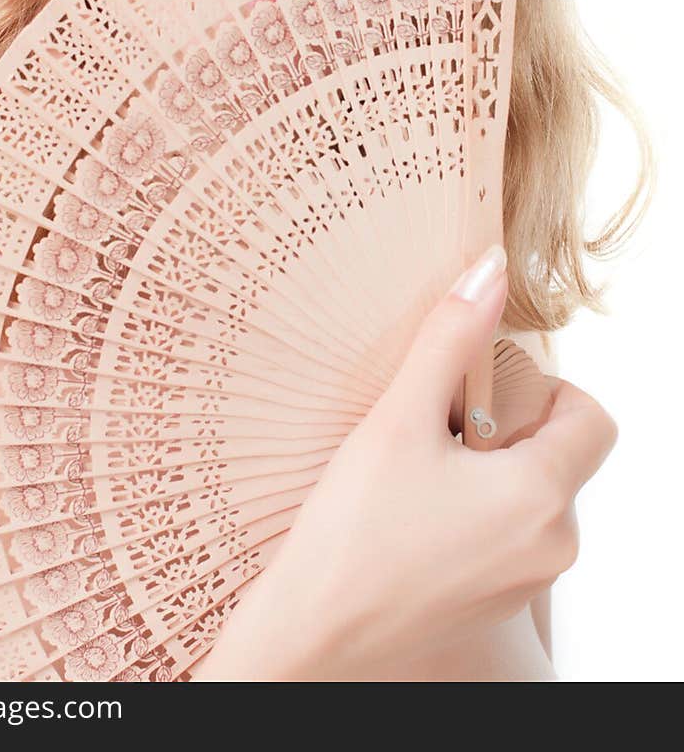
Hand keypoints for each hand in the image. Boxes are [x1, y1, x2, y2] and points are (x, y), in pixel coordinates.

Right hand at [193, 245, 617, 680]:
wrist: (312, 636)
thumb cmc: (352, 530)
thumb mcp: (399, 418)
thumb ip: (450, 336)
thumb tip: (490, 269)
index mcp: (541, 497)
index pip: (593, 418)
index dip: (545, 389)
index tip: (483, 389)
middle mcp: (551, 546)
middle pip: (560, 455)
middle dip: (506, 428)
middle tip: (436, 427)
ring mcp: (526, 582)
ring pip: (532, 495)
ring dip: (488, 469)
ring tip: (417, 470)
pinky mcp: (497, 604)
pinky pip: (509, 535)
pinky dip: (475, 510)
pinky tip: (411, 511)